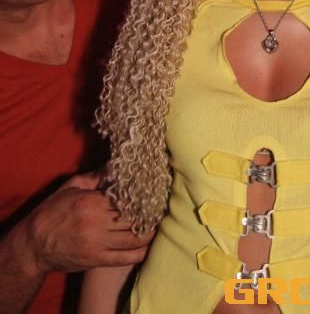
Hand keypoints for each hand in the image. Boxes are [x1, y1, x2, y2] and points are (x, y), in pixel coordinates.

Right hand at [25, 173, 152, 273]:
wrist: (34, 243)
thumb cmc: (52, 211)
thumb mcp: (72, 186)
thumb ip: (96, 176)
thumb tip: (115, 164)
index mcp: (92, 201)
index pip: (124, 198)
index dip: (141, 196)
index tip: (153, 193)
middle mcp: (97, 222)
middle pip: (131, 217)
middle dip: (148, 213)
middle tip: (160, 208)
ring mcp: (97, 243)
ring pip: (131, 237)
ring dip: (148, 232)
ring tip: (157, 225)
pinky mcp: (96, 260)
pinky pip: (123, 258)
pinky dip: (139, 253)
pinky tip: (148, 247)